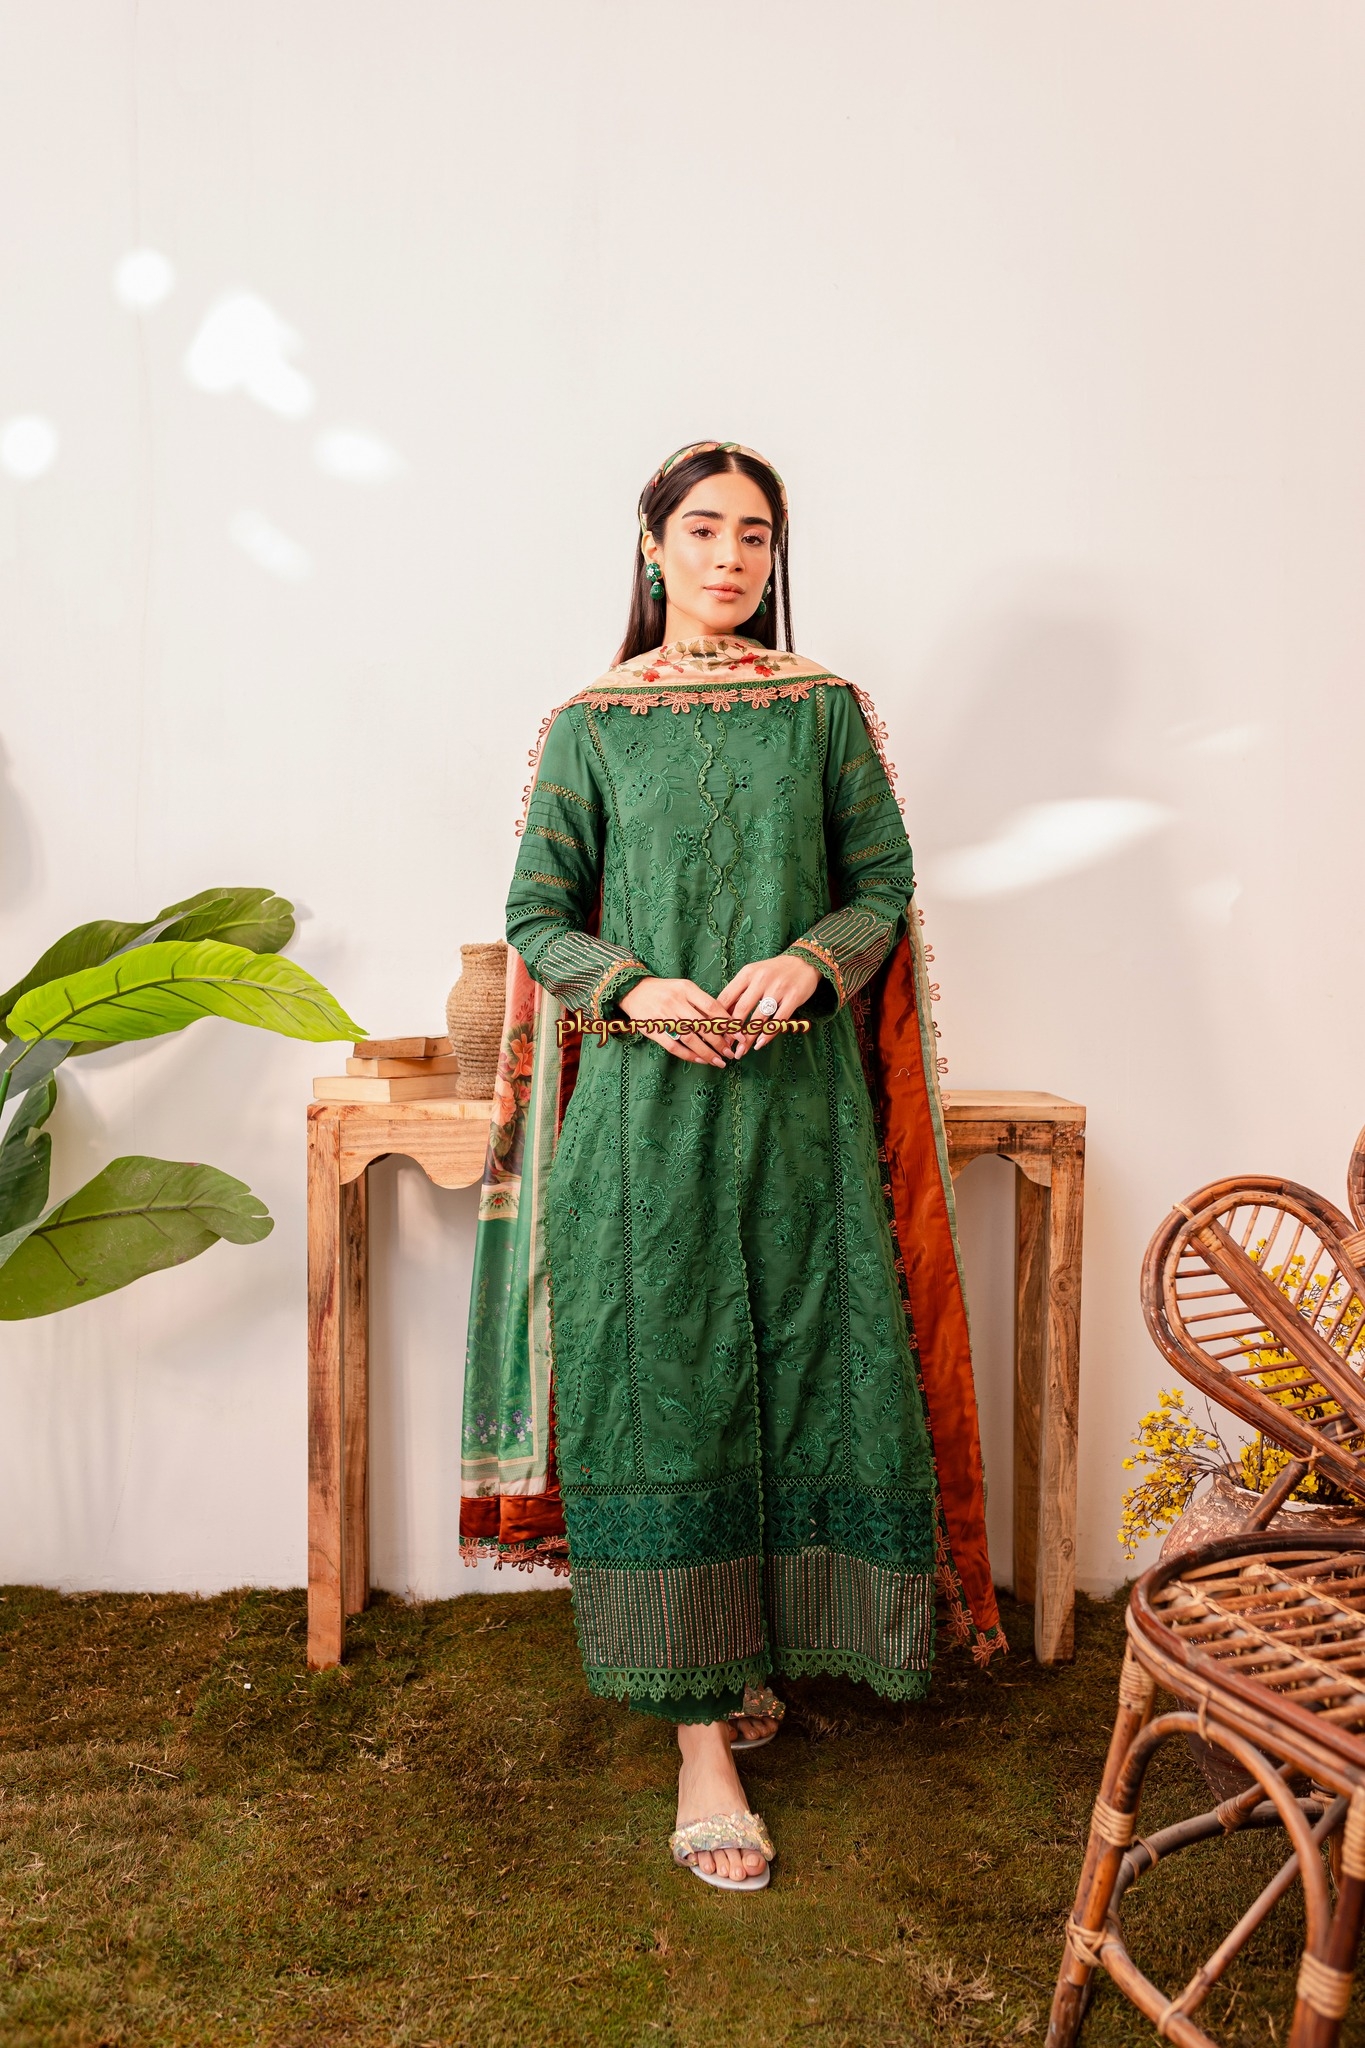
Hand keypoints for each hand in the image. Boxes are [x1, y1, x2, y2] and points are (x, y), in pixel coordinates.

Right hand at [616, 976, 738, 1067]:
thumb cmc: (665, 991)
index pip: (712, 1007)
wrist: (633, 989)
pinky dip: (689, 1055)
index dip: (728, 1023)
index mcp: (686, 989)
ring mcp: (663, 1016)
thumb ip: (701, 1002)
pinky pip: (674, 1046)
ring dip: (707, 1052)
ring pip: (690, 1038)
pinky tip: (701, 1060)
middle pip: (703, 1025)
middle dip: (720, 1042)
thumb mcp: (684, 988)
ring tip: (719, 1061)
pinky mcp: (653, 1029)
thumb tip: (725, 1022)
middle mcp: (676, 1001)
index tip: (739, 1036)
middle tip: (730, 1053)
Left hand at [716, 953, 820, 1056]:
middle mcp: (761, 979)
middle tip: (727, 1047)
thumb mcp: (753, 974)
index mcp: (747, 973)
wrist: (804, 961)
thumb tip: (723, 1015)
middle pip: (741, 1009)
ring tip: (742, 1051)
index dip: (720, 1017)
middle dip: (732, 1031)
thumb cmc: (774, 971)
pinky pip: (779, 1020)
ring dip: (749, 1037)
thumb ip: (739, 992)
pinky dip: (768, 1034)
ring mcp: (778, 988)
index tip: (714, 1033)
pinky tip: (760, 1044)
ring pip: (759, 1018)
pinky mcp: (793, 997)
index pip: (727, 997)